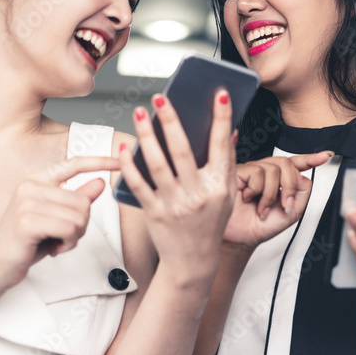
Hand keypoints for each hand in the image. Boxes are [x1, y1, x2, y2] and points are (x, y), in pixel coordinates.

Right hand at [0, 155, 121, 289]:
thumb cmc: (28, 241)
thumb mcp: (57, 217)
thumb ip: (77, 199)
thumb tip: (100, 182)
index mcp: (37, 180)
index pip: (74, 163)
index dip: (99, 162)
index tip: (119, 161)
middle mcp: (30, 185)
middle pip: (84, 200)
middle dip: (82, 224)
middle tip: (63, 236)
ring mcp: (27, 202)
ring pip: (80, 216)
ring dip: (75, 236)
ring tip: (55, 242)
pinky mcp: (28, 221)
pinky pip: (70, 229)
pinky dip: (68, 243)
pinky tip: (53, 248)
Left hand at [117, 92, 235, 270]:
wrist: (193, 260)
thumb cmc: (210, 223)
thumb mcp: (227, 195)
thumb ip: (227, 163)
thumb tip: (230, 131)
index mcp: (220, 185)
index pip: (222, 145)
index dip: (222, 118)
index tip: (218, 94)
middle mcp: (198, 194)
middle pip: (183, 150)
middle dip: (171, 121)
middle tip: (160, 98)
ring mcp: (175, 204)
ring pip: (157, 164)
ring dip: (147, 136)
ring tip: (140, 114)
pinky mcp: (154, 213)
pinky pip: (139, 184)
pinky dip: (130, 165)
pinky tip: (125, 147)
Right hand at [223, 152, 330, 248]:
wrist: (243, 237)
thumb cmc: (263, 225)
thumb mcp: (293, 211)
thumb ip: (303, 191)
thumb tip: (301, 174)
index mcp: (280, 180)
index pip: (296, 164)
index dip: (310, 158)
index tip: (325, 156)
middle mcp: (266, 172)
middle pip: (286, 163)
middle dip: (289, 186)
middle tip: (284, 204)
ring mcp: (252, 170)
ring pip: (273, 169)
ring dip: (271, 194)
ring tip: (263, 209)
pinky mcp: (239, 172)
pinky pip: (257, 172)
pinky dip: (257, 190)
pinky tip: (249, 199)